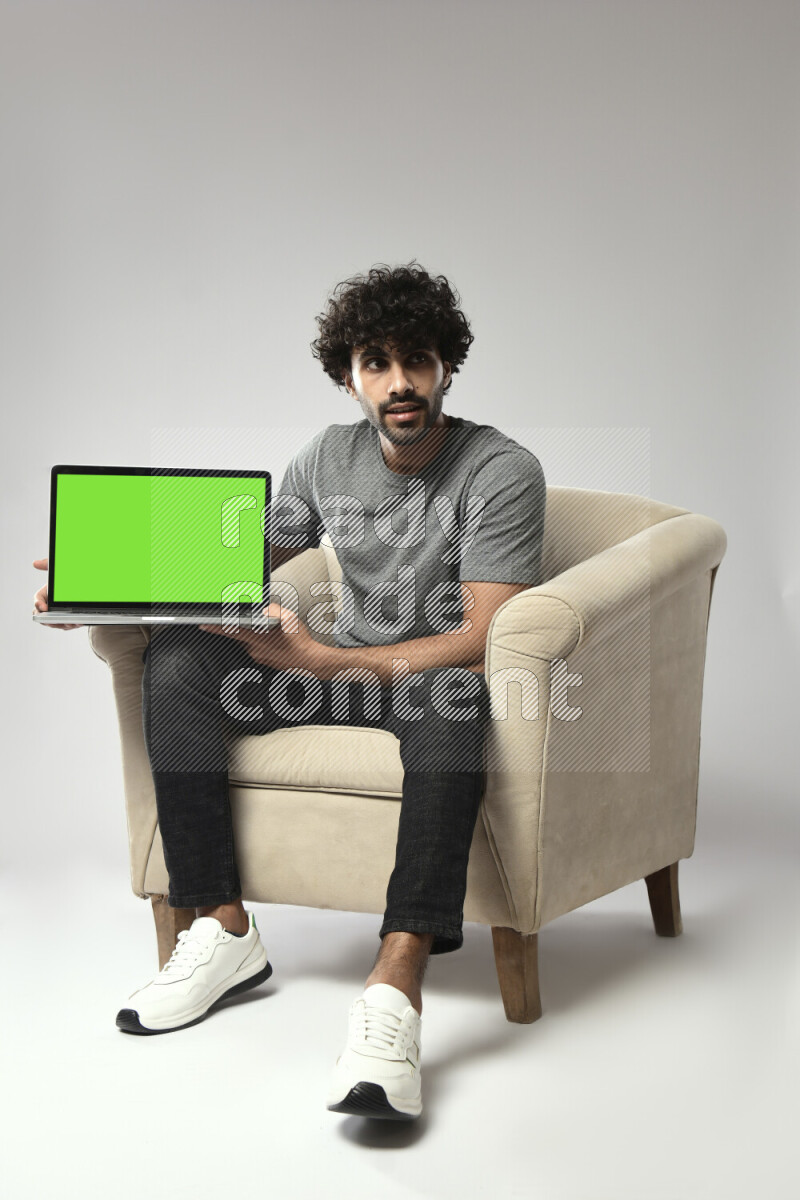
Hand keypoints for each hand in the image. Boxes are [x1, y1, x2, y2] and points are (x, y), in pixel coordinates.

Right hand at [32, 557, 80, 629]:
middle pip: (43, 617)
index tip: (44, 607)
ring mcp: (56, 614)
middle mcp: (48, 606)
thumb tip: (35, 563)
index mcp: (43, 595)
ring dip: (61, 624)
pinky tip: (77, 623)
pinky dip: (70, 625)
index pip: (37, 602)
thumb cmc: (64, 579)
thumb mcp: (56, 571)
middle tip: (57, 619)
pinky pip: (65, 625)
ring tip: (70, 622)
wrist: (83, 587)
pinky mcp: (66, 619)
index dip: (38, 605)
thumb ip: (47, 565)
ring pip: (54, 623)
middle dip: (49, 620)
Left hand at [200, 603, 329, 674]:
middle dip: (245, 628)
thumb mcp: (290, 619)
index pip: (231, 631)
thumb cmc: (301, 642)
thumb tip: (264, 609)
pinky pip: (257, 649)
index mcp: (258, 637)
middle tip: (257, 626)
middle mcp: (254, 649)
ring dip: (256, 636)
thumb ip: (274, 610)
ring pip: (250, 642)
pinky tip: (276, 642)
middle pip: (240, 635)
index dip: (215, 627)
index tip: (202, 624)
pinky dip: (262, 643)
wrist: (310, 663)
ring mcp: (258, 657)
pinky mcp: (263, 662)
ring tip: (275, 635)